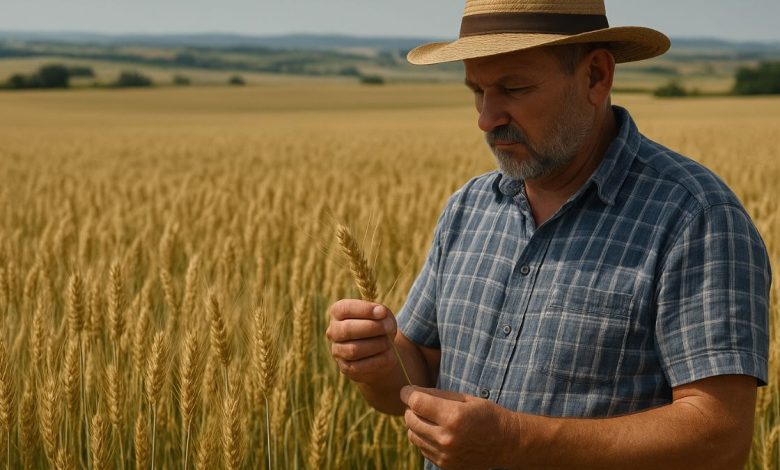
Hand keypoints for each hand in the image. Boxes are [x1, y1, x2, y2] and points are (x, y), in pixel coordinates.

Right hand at [325, 299, 398, 383]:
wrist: (380, 351)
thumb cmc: (379, 327)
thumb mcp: (383, 315)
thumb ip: (382, 312)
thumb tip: (381, 313)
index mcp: (338, 312)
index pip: (345, 309)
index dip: (364, 309)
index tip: (382, 312)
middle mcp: (333, 331)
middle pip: (347, 329)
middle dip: (372, 328)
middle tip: (389, 328)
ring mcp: (337, 351)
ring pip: (353, 350)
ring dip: (376, 345)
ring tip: (388, 342)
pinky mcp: (345, 367)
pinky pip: (360, 366)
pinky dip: (378, 360)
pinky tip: (388, 354)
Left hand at [401, 385, 519, 469]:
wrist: (506, 443)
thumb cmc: (486, 414)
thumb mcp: (464, 398)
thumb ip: (436, 394)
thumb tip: (410, 391)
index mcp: (453, 416)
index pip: (416, 402)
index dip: (408, 393)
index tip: (407, 390)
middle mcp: (446, 438)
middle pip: (410, 419)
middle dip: (412, 408)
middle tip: (421, 404)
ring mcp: (445, 454)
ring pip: (413, 435)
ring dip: (416, 424)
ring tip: (429, 418)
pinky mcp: (445, 465)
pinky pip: (422, 448)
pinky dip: (424, 438)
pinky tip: (437, 432)